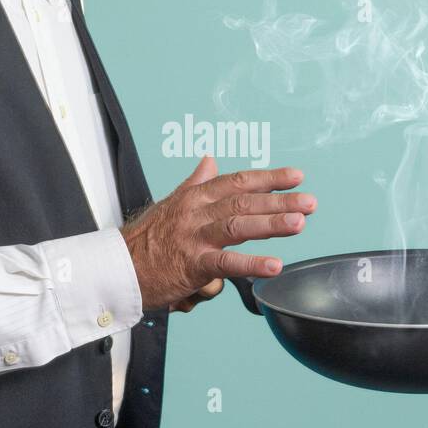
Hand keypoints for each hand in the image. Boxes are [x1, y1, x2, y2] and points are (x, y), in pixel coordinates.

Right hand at [122, 155, 315, 310]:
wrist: (117, 267)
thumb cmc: (145, 240)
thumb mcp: (171, 203)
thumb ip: (195, 182)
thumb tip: (211, 160)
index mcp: (195, 197)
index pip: (237, 182)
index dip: (268, 178)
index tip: (296, 177)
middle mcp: (197, 213)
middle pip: (244, 201)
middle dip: (280, 200)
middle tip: (310, 201)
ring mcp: (195, 237)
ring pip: (238, 225)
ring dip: (272, 223)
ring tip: (300, 222)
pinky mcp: (192, 264)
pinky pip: (226, 263)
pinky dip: (252, 264)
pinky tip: (274, 265)